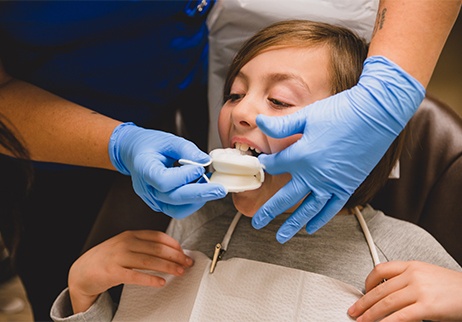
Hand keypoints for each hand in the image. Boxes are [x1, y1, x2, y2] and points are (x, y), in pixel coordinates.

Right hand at [68, 230, 193, 313]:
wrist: (82, 271)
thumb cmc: (108, 258)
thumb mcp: (126, 245)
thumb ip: (144, 246)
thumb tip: (170, 252)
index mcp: (131, 234)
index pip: (158, 236)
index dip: (174, 245)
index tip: (184, 252)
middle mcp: (125, 243)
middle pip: (157, 249)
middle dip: (176, 256)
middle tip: (187, 263)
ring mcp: (118, 257)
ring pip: (149, 261)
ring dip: (168, 267)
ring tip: (179, 272)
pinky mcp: (112, 272)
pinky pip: (135, 276)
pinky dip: (150, 279)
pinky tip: (160, 282)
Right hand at [109, 123, 226, 217]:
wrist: (134, 152)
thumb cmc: (148, 144)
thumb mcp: (168, 140)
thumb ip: (187, 149)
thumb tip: (205, 160)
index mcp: (144, 169)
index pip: (164, 181)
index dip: (184, 177)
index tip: (199, 168)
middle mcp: (147, 189)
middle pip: (174, 198)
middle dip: (200, 194)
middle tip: (220, 189)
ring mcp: (152, 199)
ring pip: (177, 209)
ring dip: (197, 199)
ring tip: (209, 185)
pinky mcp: (160, 204)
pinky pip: (178, 210)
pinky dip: (192, 202)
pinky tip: (200, 189)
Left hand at [252, 56, 424, 242]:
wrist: (376, 114)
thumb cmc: (341, 111)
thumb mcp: (307, 116)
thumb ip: (281, 125)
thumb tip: (259, 122)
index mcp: (301, 156)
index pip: (275, 166)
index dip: (266, 165)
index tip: (261, 165)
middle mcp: (314, 175)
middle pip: (285, 198)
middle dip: (268, 211)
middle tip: (257, 223)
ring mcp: (332, 183)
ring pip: (307, 210)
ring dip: (292, 224)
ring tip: (280, 237)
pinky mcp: (348, 186)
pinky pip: (331, 208)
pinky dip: (320, 219)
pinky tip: (310, 228)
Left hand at [348, 261, 461, 320]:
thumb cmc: (453, 288)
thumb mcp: (428, 275)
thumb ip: (408, 280)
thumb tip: (389, 293)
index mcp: (412, 266)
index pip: (381, 269)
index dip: (368, 281)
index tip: (363, 292)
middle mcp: (413, 275)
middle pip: (380, 289)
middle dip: (364, 302)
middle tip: (354, 311)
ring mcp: (419, 290)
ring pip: (386, 303)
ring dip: (370, 314)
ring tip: (361, 321)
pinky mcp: (427, 305)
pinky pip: (401, 316)